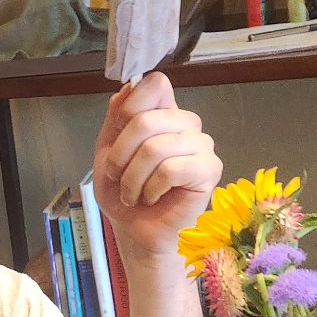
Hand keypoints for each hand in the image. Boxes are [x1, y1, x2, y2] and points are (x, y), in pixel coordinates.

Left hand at [93, 72, 221, 259]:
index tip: (118, 132)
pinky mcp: (209, 169)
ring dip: (132, 177)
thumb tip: (129, 84)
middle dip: (120, 154)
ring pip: (155, 147)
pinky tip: (151, 198)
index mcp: (163, 114)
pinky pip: (171, 169)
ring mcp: (201, 145)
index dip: (130, 105)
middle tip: (116, 176)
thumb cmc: (125, 194)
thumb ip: (116, 118)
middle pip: (147, 117)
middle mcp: (186, 124)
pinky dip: (151, 188)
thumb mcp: (107, 153)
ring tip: (132, 194)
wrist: (137, 232)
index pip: (155, 83)